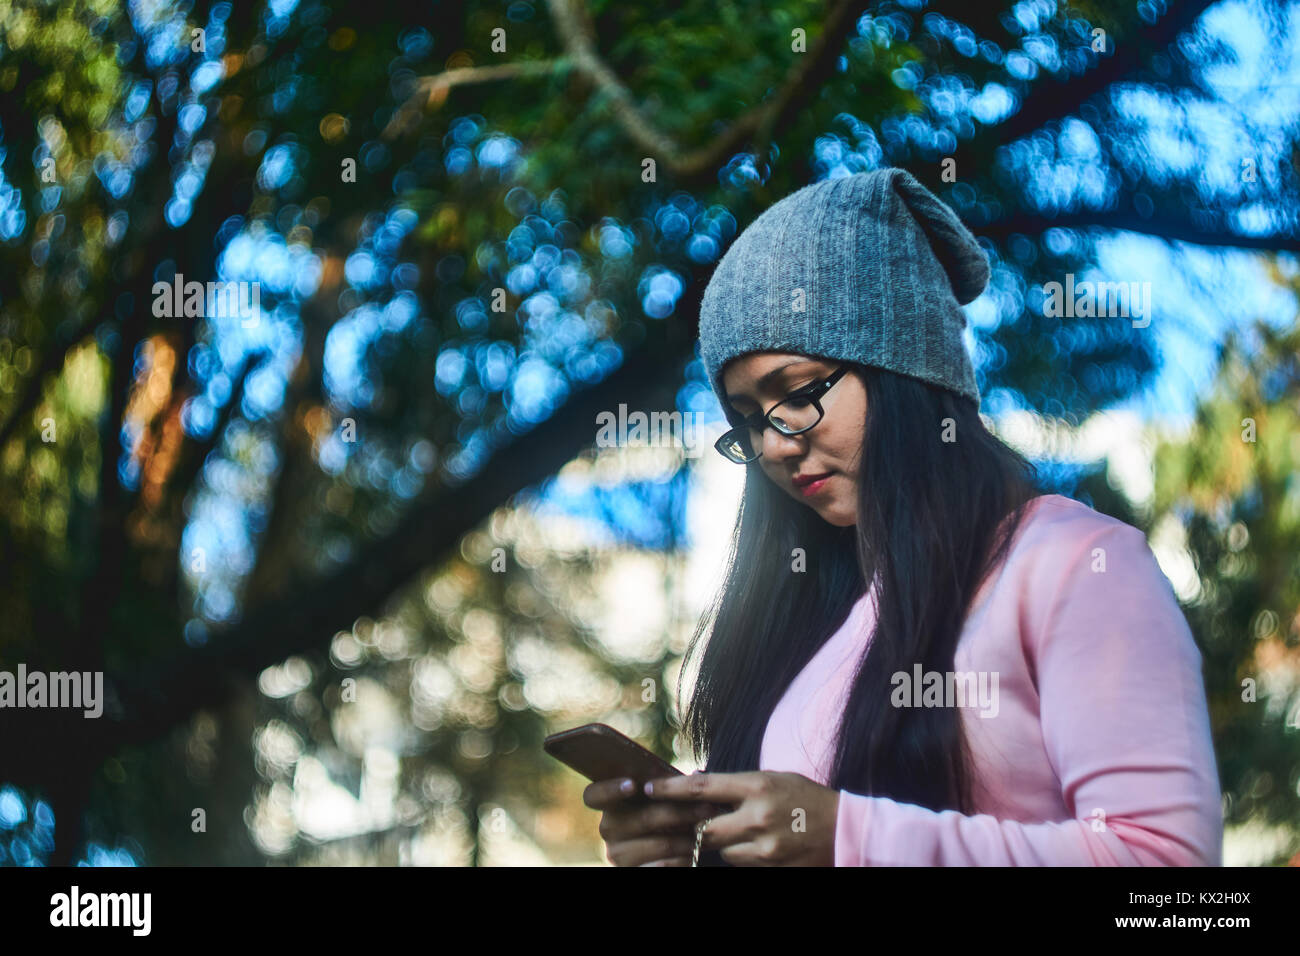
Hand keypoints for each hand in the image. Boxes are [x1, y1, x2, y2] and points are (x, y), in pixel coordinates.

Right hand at [583, 774, 721, 865]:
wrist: (662, 852)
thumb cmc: (663, 816)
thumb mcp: (660, 800)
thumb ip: (669, 787)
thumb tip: (696, 777)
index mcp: (611, 804)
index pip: (594, 795)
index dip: (610, 789)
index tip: (632, 785)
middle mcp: (609, 829)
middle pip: (643, 819)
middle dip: (681, 812)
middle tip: (708, 808)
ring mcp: (618, 855)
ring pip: (660, 844)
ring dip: (689, 838)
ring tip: (709, 831)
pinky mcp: (630, 872)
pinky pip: (663, 867)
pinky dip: (684, 859)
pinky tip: (695, 853)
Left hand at [643, 771, 839, 865]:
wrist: (846, 830)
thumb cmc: (806, 797)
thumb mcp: (773, 779)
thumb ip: (738, 785)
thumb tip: (698, 786)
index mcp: (756, 785)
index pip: (700, 788)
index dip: (670, 790)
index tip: (648, 789)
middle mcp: (757, 816)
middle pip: (704, 829)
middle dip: (693, 828)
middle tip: (682, 824)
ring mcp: (765, 847)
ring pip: (723, 852)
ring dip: (724, 844)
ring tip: (743, 832)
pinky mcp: (772, 868)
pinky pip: (742, 866)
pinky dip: (743, 857)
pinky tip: (761, 846)